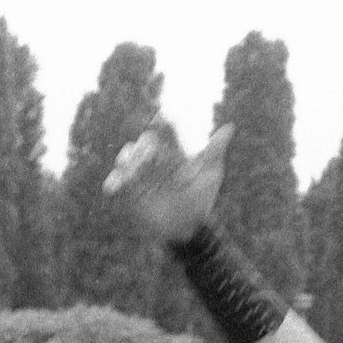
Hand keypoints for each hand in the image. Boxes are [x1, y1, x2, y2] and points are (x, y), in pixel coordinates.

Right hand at [105, 120, 234, 244]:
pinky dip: (114, 182)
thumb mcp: (210, 174)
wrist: (189, 226)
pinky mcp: (130, 190)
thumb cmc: (201, 198)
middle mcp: (154, 159)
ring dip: (126, 159)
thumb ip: (214, 150)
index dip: (162, 122)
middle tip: (148, 150)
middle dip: (143, 145)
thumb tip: (229, 127)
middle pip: (143, 144)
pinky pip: (117, 182)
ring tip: (127, 163)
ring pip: (127, 159)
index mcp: (172, 152)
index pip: (164, 132)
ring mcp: (140, 174)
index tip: (162, 115)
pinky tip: (112, 188)